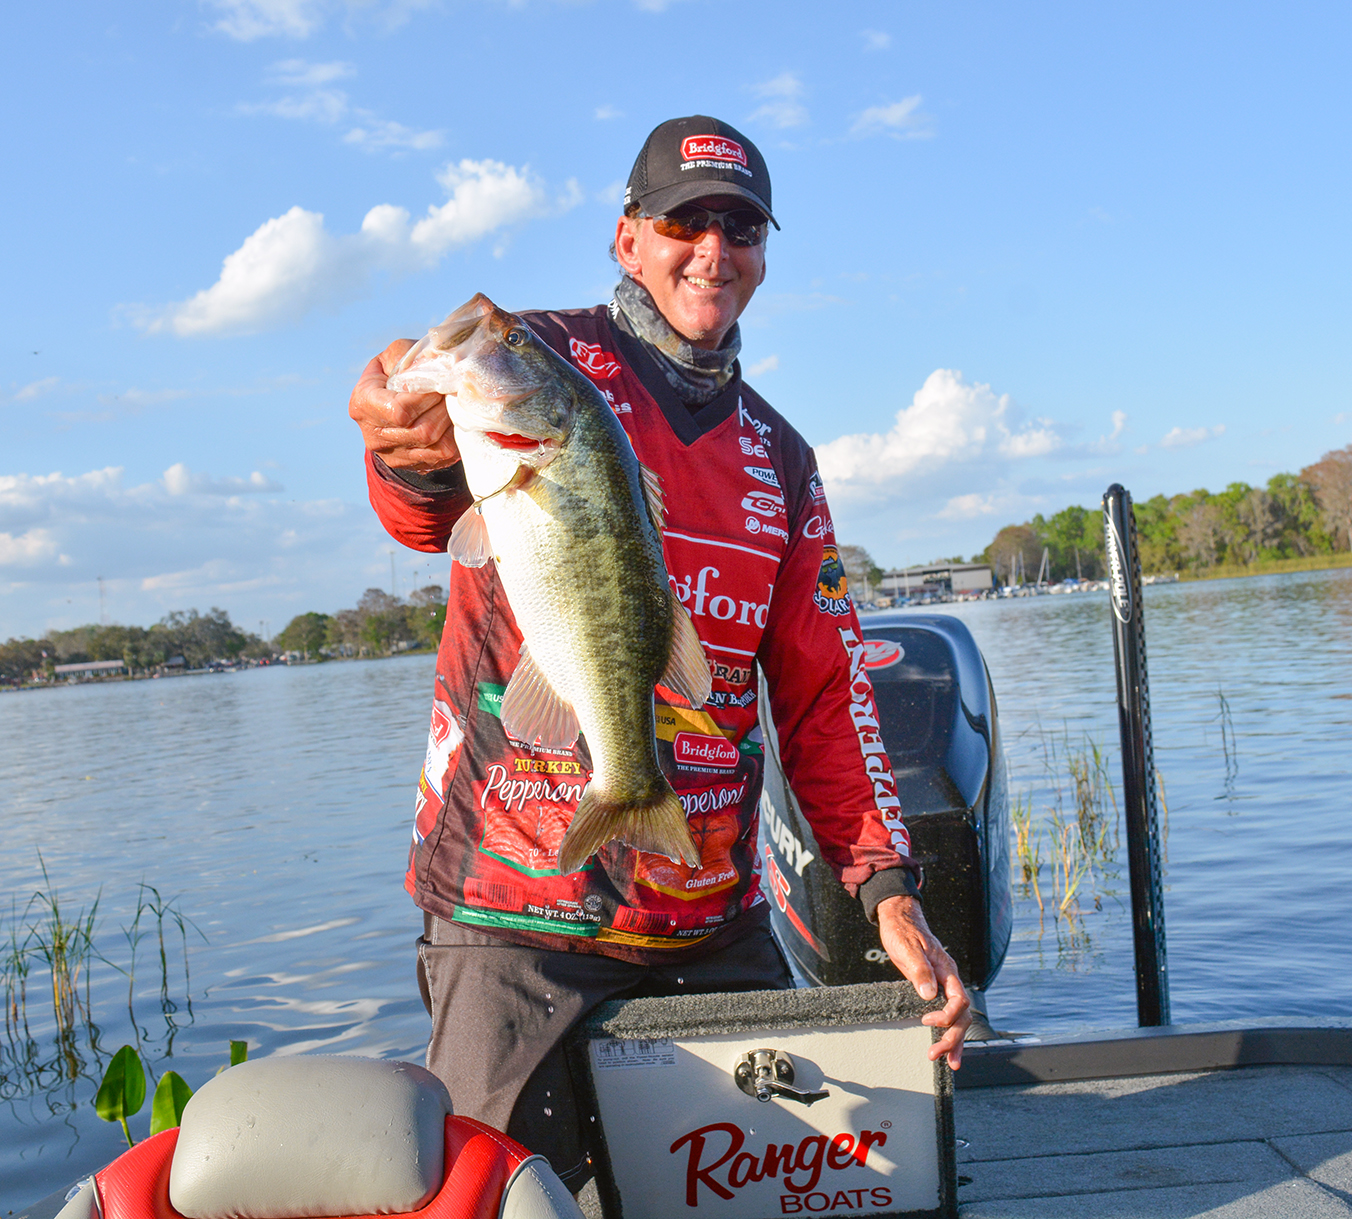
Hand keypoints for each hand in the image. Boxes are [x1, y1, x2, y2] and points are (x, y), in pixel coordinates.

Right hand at [348, 339, 459, 471]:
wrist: (393, 402)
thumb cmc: (396, 373)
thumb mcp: (396, 355)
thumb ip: (410, 356)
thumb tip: (438, 364)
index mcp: (362, 404)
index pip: (400, 410)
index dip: (426, 397)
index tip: (439, 383)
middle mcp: (373, 435)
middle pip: (423, 430)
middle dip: (444, 408)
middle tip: (454, 392)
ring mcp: (392, 455)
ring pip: (437, 445)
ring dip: (453, 422)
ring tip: (454, 404)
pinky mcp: (412, 465)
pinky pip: (444, 456)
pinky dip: (454, 437)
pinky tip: (453, 420)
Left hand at [876, 894, 971, 1069]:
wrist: (899, 918)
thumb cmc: (903, 931)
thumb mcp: (908, 948)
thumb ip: (920, 970)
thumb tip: (928, 994)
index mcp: (946, 969)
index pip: (958, 999)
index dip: (947, 1015)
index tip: (928, 1021)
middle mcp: (948, 979)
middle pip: (961, 1014)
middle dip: (952, 1037)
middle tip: (937, 1055)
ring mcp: (942, 984)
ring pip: (957, 1017)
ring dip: (954, 1040)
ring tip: (949, 1061)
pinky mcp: (933, 987)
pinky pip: (946, 1012)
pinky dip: (947, 1030)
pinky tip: (943, 1044)